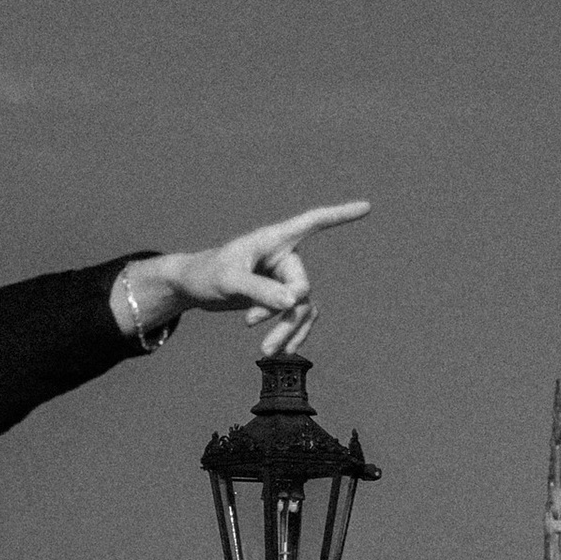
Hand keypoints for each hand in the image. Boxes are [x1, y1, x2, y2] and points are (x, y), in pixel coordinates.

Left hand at [118, 203, 369, 358]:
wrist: (192, 286)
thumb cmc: (207, 272)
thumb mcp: (229, 280)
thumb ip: (259, 290)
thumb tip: (293, 303)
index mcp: (274, 239)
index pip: (313, 222)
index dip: (340, 215)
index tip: (368, 207)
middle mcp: (284, 256)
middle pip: (301, 286)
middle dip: (284, 313)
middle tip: (253, 330)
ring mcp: (283, 278)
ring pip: (300, 307)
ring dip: (287, 330)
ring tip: (266, 353)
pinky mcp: (278, 297)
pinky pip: (297, 316)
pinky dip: (291, 333)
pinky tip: (283, 351)